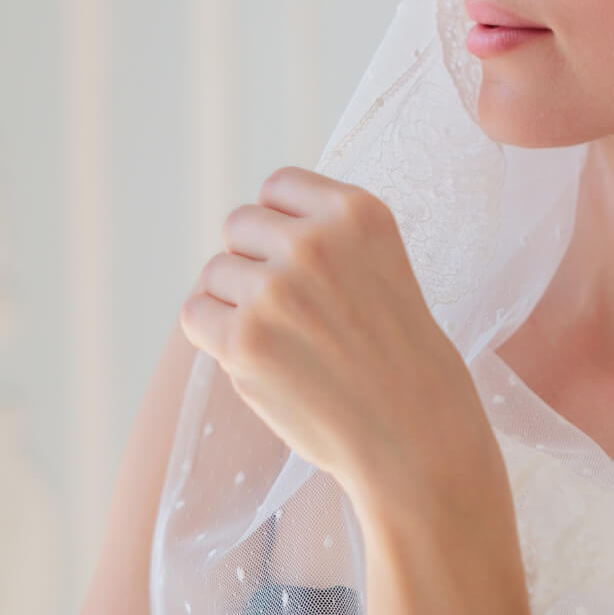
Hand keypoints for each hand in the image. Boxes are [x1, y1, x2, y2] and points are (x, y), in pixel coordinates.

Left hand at [179, 166, 498, 509]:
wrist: (415, 431)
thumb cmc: (399, 351)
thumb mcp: (382, 262)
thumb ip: (328, 236)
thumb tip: (255, 228)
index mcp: (358, 212)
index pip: (280, 185)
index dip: (281, 222)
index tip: (298, 258)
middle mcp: (316, 240)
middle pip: (240, 223)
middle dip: (255, 260)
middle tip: (288, 307)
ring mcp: (277, 288)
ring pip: (215, 271)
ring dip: (235, 301)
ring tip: (278, 337)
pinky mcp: (244, 338)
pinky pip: (195, 312)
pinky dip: (213, 333)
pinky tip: (253, 355)